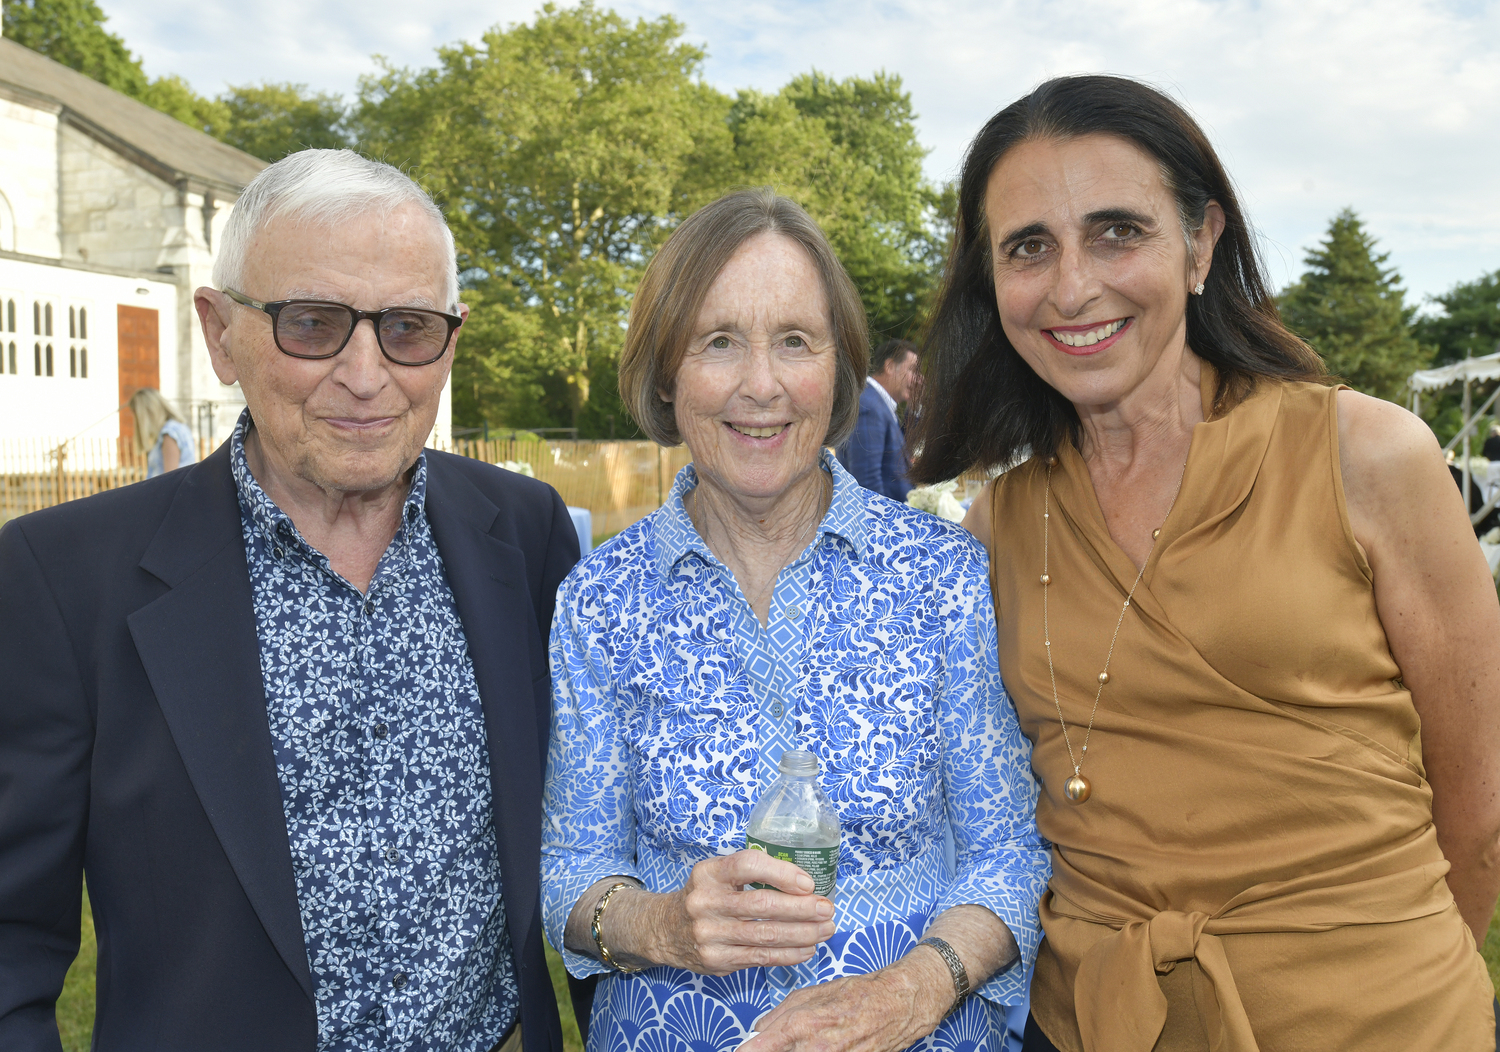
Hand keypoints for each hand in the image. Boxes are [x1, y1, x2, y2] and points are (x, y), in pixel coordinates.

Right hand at [651, 849, 835, 974]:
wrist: (666, 929)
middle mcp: (705, 902)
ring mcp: (710, 934)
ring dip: (803, 933)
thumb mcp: (716, 874)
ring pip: (766, 934)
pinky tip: (807, 948)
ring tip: (825, 929)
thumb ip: (751, 874)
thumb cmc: (705, 897)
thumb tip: (803, 884)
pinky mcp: (716, 960)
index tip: (809, 883)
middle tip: (827, 908)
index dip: (782, 873)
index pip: (748, 865)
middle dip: (802, 908)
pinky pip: (760, 957)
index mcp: (708, 873)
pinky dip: (789, 954)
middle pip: (763, 904)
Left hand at [739, 955, 952, 1051]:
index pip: (762, 1047)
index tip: (738, 1051)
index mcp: (804, 1023)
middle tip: (764, 1048)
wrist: (901, 1003)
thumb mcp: (814, 992)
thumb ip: (782, 1012)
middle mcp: (817, 1048)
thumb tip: (757, 1029)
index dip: (748, 1051)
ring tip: (794, 1045)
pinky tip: (811, 1049)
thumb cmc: (858, 993)